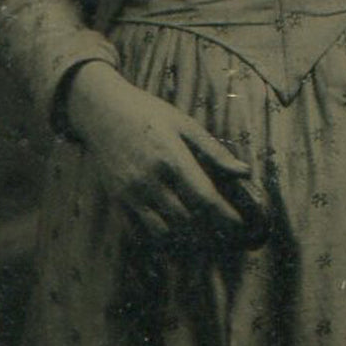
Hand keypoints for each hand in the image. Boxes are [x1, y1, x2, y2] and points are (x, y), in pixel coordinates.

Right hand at [64, 61, 251, 241]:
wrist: (102, 112)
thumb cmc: (150, 114)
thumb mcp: (186, 125)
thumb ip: (214, 151)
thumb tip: (244, 171)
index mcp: (172, 158)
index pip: (203, 196)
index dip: (223, 214)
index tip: (238, 223)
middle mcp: (150, 180)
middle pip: (186, 217)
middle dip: (207, 225)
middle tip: (222, 227)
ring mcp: (131, 193)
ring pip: (163, 229)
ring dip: (183, 233)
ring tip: (200, 231)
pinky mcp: (117, 199)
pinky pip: (139, 228)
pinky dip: (158, 233)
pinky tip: (173, 230)